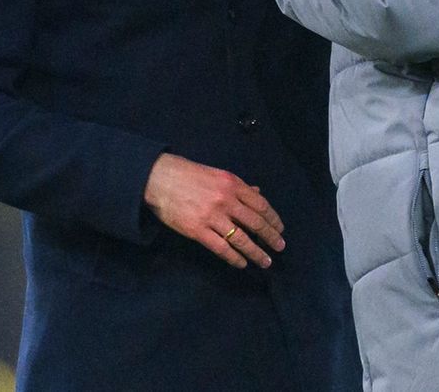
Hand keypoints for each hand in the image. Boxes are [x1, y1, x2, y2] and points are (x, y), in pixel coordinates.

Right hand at [142, 153, 285, 268]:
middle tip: (280, 247)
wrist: (158, 179)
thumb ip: (238, 186)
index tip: (280, 228)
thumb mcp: (217, 174)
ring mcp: (212, 217)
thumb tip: (257, 193)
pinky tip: (242, 263)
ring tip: (266, 261)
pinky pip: (221, 248)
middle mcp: (226, 201)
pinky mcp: (198, 231)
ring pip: (241, 239)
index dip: (273, 219)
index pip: (260, 204)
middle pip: (255, 223)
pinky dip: (234, 258)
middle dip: (271, 237)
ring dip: (256, 252)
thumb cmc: (187, 174)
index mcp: (232, 184)